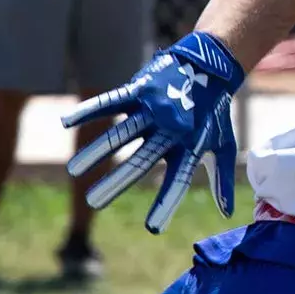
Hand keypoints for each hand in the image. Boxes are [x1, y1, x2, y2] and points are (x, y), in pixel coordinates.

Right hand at [63, 32, 244, 230]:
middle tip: (93, 203)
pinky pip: (111, 101)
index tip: (152, 228)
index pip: (177, 180)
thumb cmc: (214, 112)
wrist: (211, 65)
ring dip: (97, 151)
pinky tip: (66, 122)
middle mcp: (170, 130)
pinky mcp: (141, 90)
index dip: (165, 203)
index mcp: (189, 146)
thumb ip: (221, 180)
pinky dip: (89, 111)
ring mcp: (153, 109)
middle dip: (116, 181)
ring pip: (121, 133)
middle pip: (141, 160)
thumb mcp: (222, 145)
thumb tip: (228, 214)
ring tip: (74, 170)